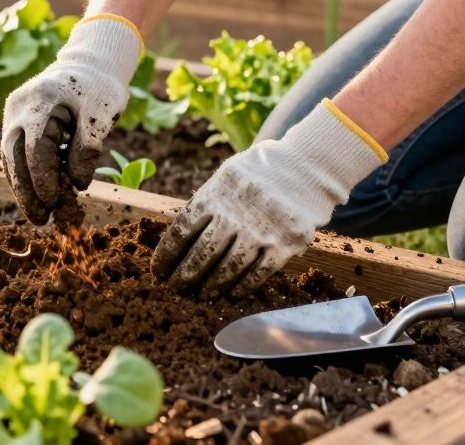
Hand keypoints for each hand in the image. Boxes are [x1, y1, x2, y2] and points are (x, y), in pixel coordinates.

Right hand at [1, 16, 143, 223]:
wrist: (88, 64)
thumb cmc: (99, 87)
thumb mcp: (103, 113)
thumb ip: (88, 147)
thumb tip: (77, 184)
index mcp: (42, 100)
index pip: (36, 148)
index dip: (44, 178)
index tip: (55, 202)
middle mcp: (20, 106)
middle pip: (14, 156)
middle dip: (26, 191)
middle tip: (41, 219)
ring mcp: (13, 113)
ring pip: (10, 157)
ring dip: (22, 188)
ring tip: (38, 215)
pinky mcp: (15, 121)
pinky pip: (14, 153)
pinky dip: (23, 175)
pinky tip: (34, 196)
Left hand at [152, 100, 386, 292]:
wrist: (305, 168)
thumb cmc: (258, 174)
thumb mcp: (225, 177)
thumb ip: (205, 203)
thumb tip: (178, 239)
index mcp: (215, 194)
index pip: (181, 231)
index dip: (167, 255)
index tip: (158, 271)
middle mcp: (236, 214)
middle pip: (202, 254)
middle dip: (185, 276)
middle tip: (176, 289)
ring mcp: (262, 231)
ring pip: (229, 268)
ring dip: (212, 286)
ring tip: (202, 295)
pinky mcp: (286, 245)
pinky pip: (259, 273)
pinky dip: (243, 287)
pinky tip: (232, 294)